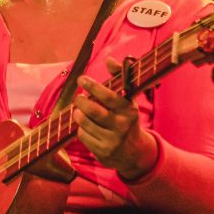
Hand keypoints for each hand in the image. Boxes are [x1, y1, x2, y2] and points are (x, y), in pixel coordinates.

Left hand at [72, 57, 158, 179]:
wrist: (134, 153)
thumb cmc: (127, 118)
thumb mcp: (128, 100)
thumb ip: (119, 77)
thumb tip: (109, 59)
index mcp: (129, 110)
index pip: (109, 96)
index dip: (93, 86)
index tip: (81, 79)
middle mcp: (121, 126)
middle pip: (93, 111)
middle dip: (81, 101)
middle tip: (78, 97)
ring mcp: (112, 141)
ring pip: (85, 124)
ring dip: (78, 115)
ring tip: (79, 111)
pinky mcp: (102, 153)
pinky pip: (83, 136)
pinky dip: (81, 129)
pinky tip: (85, 126)